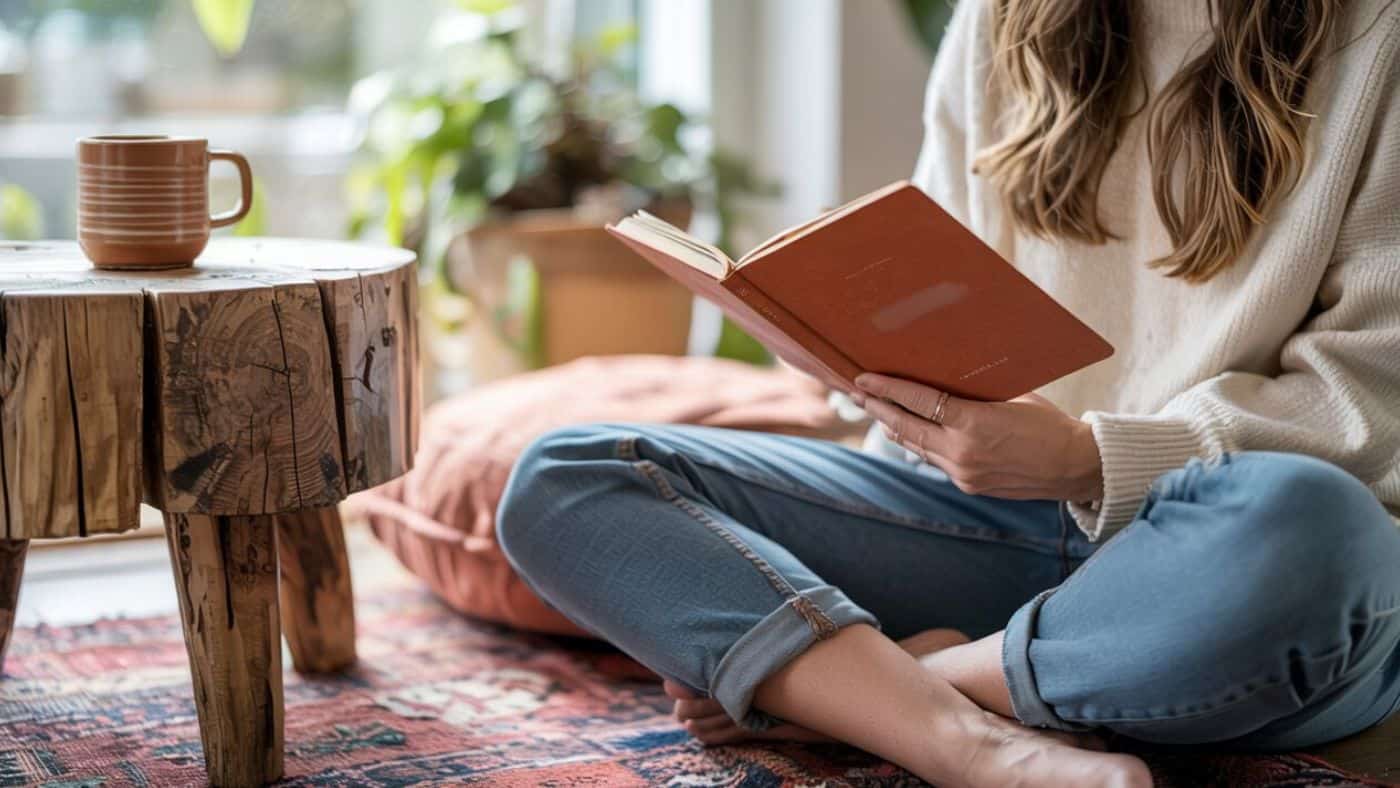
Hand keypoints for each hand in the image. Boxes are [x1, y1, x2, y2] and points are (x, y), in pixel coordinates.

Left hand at [854, 373, 1103, 500]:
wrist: (1075, 466)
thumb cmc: (1048, 423)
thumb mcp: (1010, 397)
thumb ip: (973, 395)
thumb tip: (941, 381)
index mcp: (974, 424)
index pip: (919, 402)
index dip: (887, 389)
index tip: (864, 379)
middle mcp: (963, 452)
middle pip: (907, 427)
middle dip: (879, 409)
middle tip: (856, 392)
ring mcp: (964, 473)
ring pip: (917, 447)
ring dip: (894, 428)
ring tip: (875, 410)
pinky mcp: (969, 486)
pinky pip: (935, 460)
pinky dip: (919, 444)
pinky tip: (908, 432)